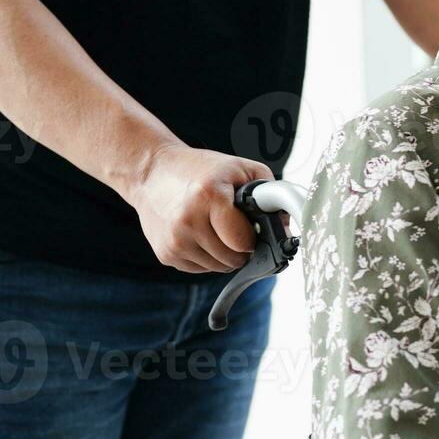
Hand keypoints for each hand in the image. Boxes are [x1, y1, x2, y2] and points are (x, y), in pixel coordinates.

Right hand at [123, 141, 273, 272]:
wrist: (151, 173)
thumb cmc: (202, 169)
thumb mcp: (240, 169)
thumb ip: (270, 196)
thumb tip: (287, 230)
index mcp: (209, 197)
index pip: (242, 241)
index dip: (252, 237)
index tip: (250, 227)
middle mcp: (188, 221)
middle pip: (232, 259)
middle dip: (241, 248)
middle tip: (235, 228)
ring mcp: (174, 240)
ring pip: (218, 268)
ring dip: (224, 254)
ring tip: (216, 228)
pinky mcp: (165, 254)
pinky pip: (200, 269)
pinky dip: (207, 257)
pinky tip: (200, 235)